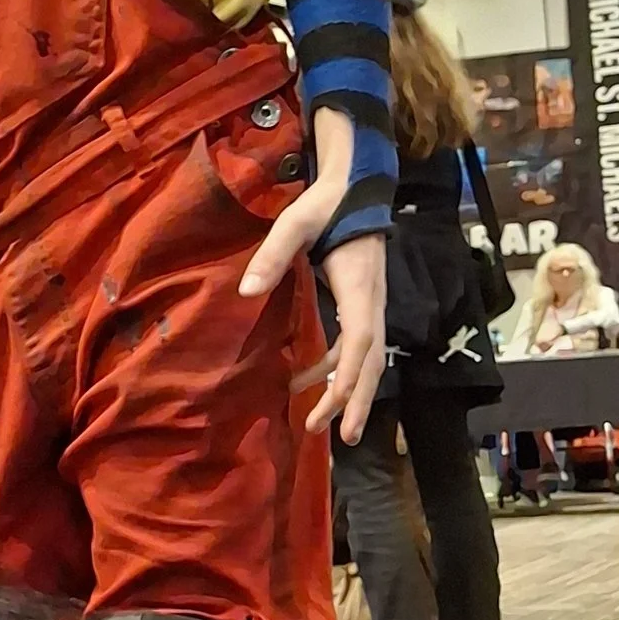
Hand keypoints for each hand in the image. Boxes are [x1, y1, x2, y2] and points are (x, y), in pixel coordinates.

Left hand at [238, 106, 386, 439]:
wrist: (356, 181)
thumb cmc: (327, 202)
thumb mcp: (295, 223)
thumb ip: (271, 255)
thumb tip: (246, 292)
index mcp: (360, 289)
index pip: (360, 344)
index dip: (350, 379)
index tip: (338, 409)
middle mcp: (372, 303)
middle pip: (370, 364)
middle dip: (355, 402)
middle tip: (337, 438)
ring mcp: (369, 304)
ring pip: (365, 361)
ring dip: (345, 393)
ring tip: (320, 424)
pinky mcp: (360, 303)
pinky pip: (353, 347)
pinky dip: (335, 369)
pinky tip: (308, 382)